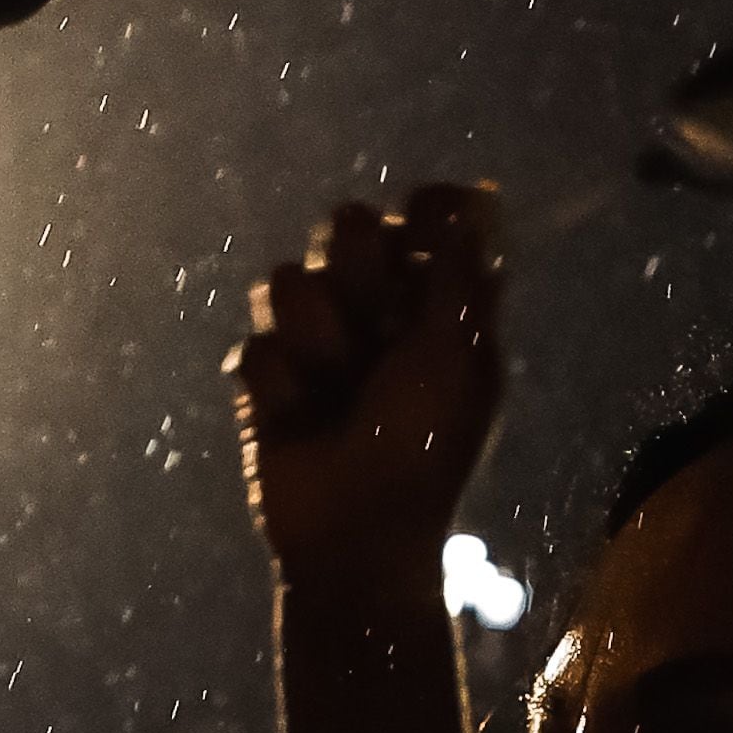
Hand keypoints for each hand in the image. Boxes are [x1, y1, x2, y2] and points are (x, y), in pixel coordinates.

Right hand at [230, 184, 505, 583]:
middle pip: (349, 226)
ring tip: (336, 385)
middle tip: (377, 318)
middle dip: (357, 268)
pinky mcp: (269, 379)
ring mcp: (321, 342)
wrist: (354, 535)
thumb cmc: (421, 448)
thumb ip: (459, 274)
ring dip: (315, 336)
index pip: (430, 219)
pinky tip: (299, 422)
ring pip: (289, 278)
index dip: (423, 209)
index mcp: (441, 307)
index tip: (418, 217)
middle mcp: (381, 312)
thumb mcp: (455, 358)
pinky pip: (256, 346)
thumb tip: (476, 197)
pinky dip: (280, 386)